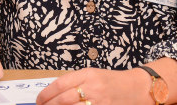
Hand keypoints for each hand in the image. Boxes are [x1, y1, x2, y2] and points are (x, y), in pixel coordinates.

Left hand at [35, 68, 151, 104]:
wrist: (137, 88)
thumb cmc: (112, 81)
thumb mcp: (92, 75)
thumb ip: (74, 82)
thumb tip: (52, 92)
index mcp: (87, 74)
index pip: (60, 84)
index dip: (46, 94)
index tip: (39, 100)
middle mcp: (93, 88)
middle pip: (64, 99)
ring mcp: (100, 102)